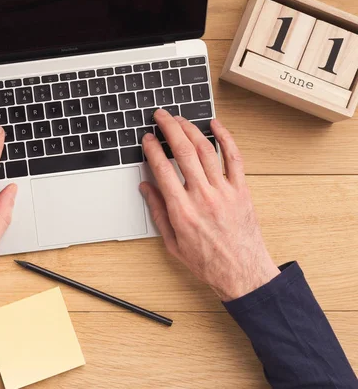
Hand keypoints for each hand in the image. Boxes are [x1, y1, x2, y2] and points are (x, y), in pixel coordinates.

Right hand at [140, 110, 279, 301]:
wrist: (242, 272)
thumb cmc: (208, 261)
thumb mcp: (172, 243)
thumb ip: (157, 212)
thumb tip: (146, 188)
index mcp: (182, 210)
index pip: (163, 169)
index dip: (152, 149)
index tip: (147, 138)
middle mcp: (202, 197)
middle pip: (183, 152)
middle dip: (169, 129)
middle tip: (161, 116)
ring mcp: (224, 191)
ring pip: (206, 151)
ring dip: (191, 130)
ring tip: (181, 119)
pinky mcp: (241, 190)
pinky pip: (234, 158)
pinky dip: (225, 138)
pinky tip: (216, 126)